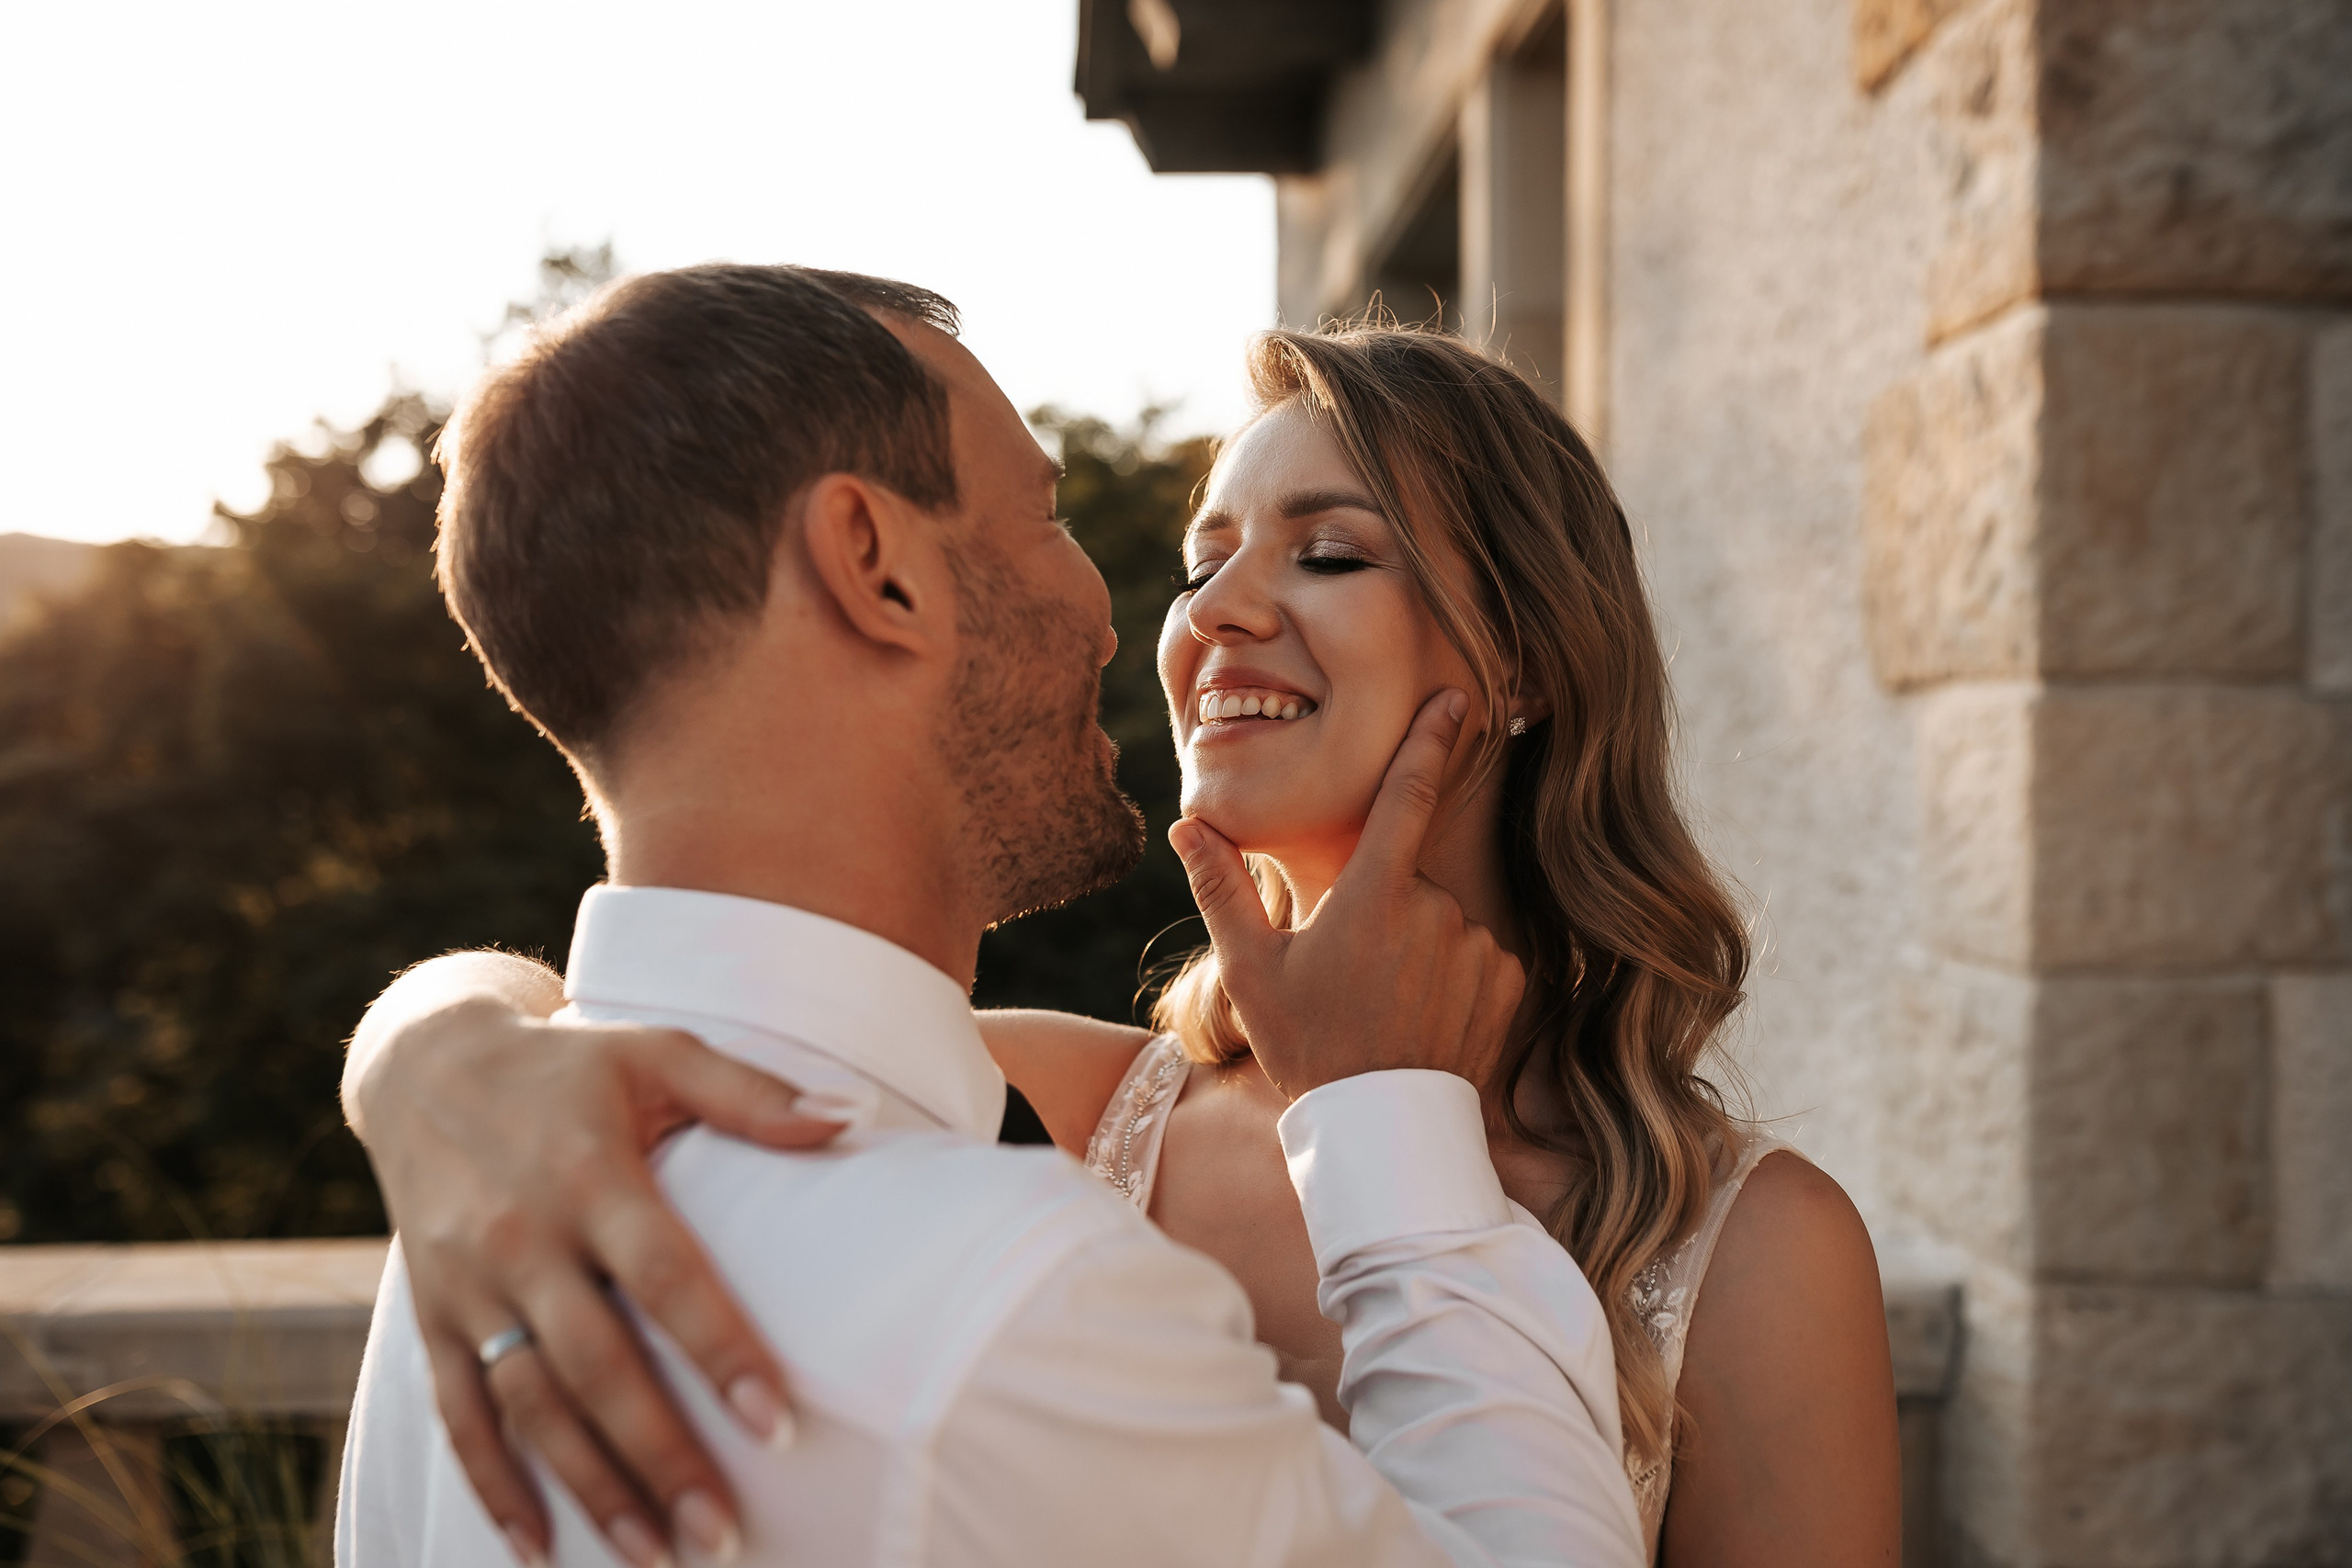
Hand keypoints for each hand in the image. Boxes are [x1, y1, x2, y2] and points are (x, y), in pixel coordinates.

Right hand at [355, 993, 846, 1565]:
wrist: (427, 1065)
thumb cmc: (573, 1065)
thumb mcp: (659, 1051)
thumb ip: (753, 1092)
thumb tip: (851, 1115)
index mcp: (591, 1176)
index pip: (662, 1277)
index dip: (718, 1350)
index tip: (776, 1424)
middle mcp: (524, 1238)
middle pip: (594, 1365)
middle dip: (658, 1457)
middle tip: (720, 1535)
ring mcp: (469, 1284)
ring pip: (528, 1406)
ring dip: (589, 1488)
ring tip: (654, 1557)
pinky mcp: (432, 1315)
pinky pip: (458, 1414)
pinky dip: (493, 1486)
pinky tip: (540, 1549)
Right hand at [1168, 689, 1525, 1101]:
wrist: (1382, 1131)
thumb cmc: (1309, 1047)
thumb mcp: (1252, 970)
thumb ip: (1222, 888)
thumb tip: (1188, 825)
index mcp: (1372, 895)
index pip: (1408, 793)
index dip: (1431, 739)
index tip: (1456, 698)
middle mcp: (1435, 910)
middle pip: (1407, 879)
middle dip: (1382, 909)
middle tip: (1352, 977)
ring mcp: (1477, 947)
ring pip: (1443, 920)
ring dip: (1419, 946)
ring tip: (1387, 1007)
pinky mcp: (1508, 983)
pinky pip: (1478, 956)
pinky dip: (1454, 976)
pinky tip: (1425, 1018)